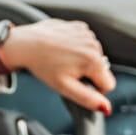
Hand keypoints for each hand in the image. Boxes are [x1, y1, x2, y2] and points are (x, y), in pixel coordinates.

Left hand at [0, 19, 115, 114]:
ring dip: (82, 60)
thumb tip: (106, 108)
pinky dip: (77, 47)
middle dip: (87, 74)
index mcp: (93, 60)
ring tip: (63, 60)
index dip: (94, 89)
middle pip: (101, 70)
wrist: (26, 44)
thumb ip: (88, 99)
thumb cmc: (42, 64)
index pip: (109, 84)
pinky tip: (63, 49)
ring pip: (94, 56)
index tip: (79, 85)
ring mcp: (87, 33)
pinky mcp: (80, 26)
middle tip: (67, 71)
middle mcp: (94, 44)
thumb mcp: (65, 87)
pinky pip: (87, 43)